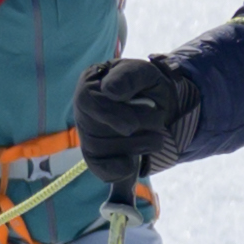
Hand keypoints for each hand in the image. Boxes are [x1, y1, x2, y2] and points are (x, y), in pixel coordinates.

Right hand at [71, 55, 192, 188]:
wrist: (159, 103)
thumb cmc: (147, 85)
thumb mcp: (144, 72)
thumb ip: (129, 76)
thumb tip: (109, 90)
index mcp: (90, 82)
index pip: (89, 101)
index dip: (111, 116)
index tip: (132, 125)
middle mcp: (84, 109)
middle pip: (96, 130)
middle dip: (133, 130)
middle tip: (157, 120)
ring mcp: (88, 132)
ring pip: (101, 149)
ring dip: (136, 145)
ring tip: (156, 136)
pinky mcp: (97, 154)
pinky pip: (99, 167)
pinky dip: (115, 170)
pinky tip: (130, 166)